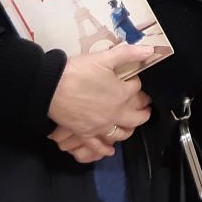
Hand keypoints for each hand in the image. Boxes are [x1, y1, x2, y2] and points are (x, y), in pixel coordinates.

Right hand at [47, 44, 155, 162]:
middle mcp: (115, 114)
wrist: (52, 88)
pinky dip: (104, 150)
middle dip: (143, 113)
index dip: (136, 83)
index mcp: (122, 94)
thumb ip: (128, 53)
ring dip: (128, 131)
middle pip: (136, 118)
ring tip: (131, 127)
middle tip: (146, 109)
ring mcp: (101, 126)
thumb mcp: (104, 58)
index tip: (132, 80)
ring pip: (120, 134)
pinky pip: (97, 146)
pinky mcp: (85, 133)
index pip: (136, 89)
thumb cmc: (79, 71)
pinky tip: (110, 151)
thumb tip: (149, 50)